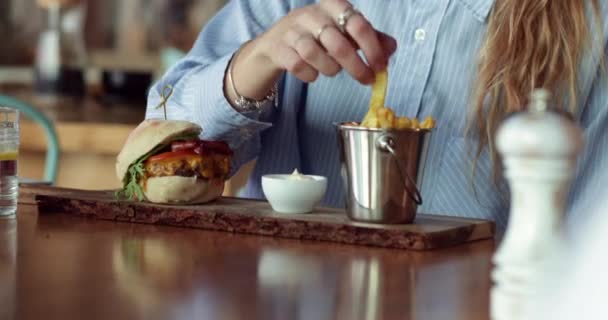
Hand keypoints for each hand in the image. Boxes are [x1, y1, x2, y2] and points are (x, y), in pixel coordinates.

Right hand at [227, 0, 397, 100]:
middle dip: (356, 66)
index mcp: (333, 5)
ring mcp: (292, 31)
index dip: (373, 48)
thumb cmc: (317, 35)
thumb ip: (369, 38)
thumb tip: (391, 48)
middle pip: (339, 43)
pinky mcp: (278, 48)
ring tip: (333, 71)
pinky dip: (309, 75)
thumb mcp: (344, 32)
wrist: (276, 43)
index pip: (359, 24)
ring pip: (315, 54)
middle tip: (366, 79)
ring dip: (330, 69)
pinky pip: (298, 66)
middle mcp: (311, 14)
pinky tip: (313, 73)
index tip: (381, 67)